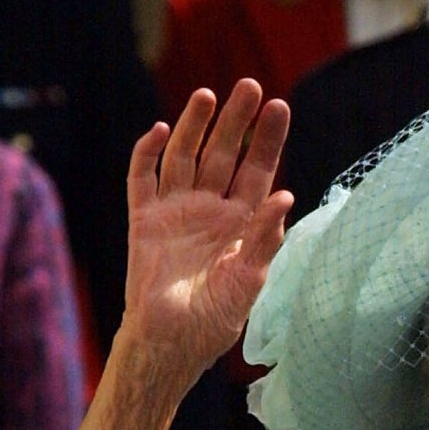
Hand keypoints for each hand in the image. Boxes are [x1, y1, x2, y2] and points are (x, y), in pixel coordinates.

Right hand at [121, 81, 293, 394]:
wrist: (171, 342)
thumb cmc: (214, 320)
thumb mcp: (249, 282)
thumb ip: (265, 240)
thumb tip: (286, 195)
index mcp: (240, 223)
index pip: (257, 171)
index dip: (267, 140)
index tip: (279, 107)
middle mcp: (209, 209)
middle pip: (223, 154)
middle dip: (236, 122)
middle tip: (249, 87)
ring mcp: (176, 211)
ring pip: (184, 156)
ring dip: (194, 125)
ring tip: (208, 96)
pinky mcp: (145, 219)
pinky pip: (143, 178)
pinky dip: (147, 153)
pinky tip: (158, 130)